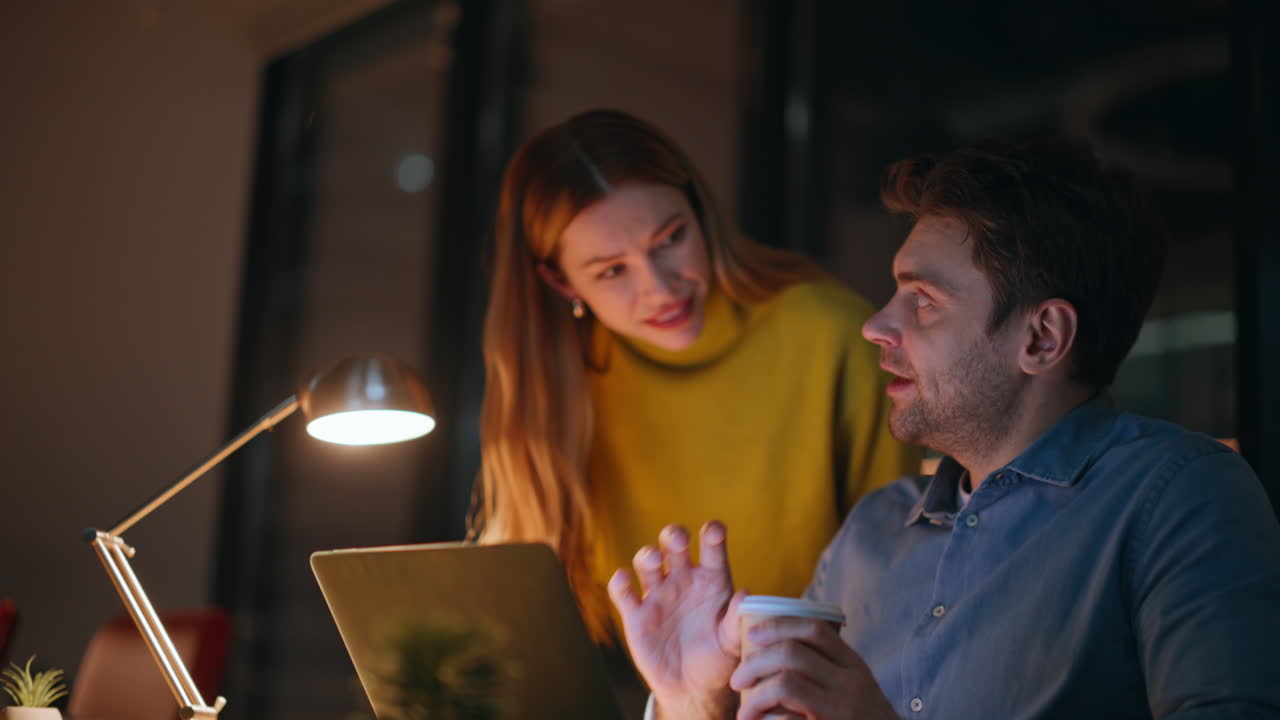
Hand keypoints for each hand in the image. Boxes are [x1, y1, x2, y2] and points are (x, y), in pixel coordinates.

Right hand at [608, 521, 744, 718]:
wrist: (691, 689)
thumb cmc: (717, 659)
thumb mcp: (732, 642)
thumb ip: (736, 619)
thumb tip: (746, 594)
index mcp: (711, 581)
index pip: (712, 549)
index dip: (712, 535)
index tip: (713, 531)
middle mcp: (683, 580)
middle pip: (674, 544)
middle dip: (674, 536)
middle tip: (678, 540)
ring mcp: (658, 594)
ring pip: (647, 562)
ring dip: (647, 555)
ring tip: (653, 559)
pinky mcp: (636, 614)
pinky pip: (623, 592)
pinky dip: (619, 582)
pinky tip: (623, 579)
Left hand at [729, 617, 894, 719]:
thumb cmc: (862, 718)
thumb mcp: (854, 686)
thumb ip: (828, 667)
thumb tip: (780, 645)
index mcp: (853, 664)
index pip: (814, 629)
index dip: (777, 626)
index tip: (752, 634)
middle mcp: (850, 683)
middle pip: (791, 653)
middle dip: (754, 663)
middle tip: (738, 680)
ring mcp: (842, 709)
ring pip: (785, 684)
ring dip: (755, 696)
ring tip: (744, 712)